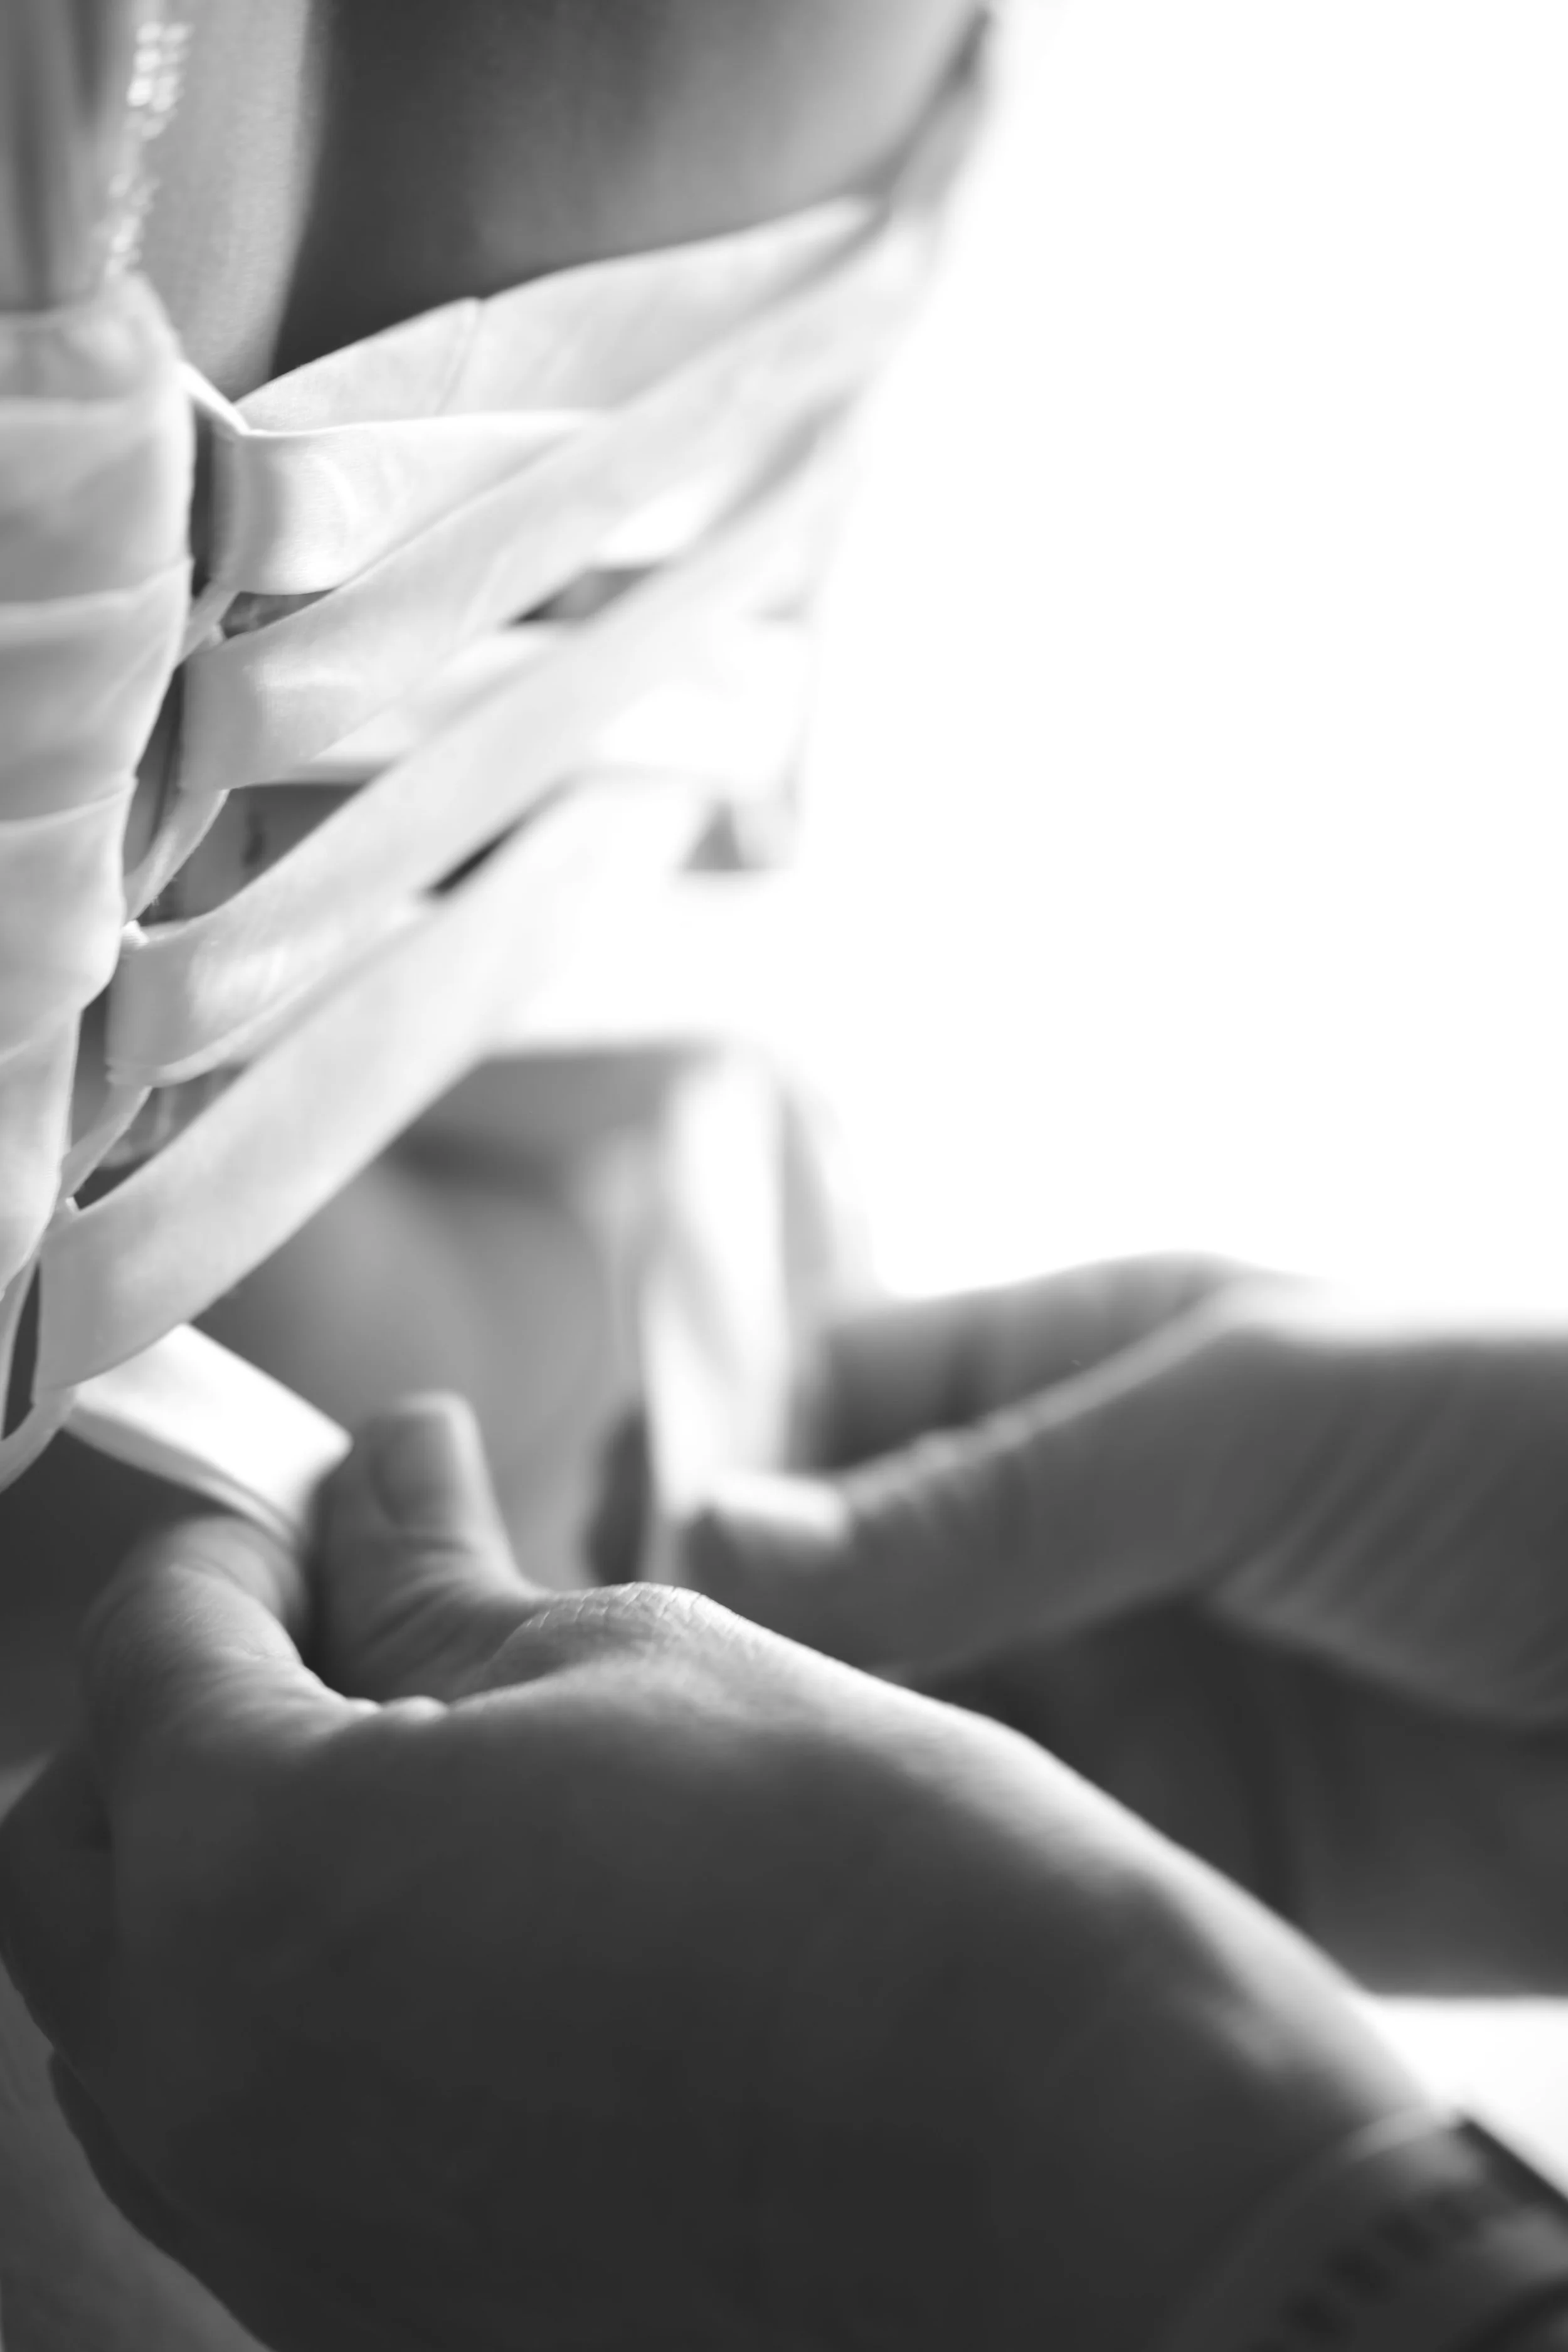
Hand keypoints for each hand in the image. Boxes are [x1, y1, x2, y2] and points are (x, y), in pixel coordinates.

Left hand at [0, 1397, 1421, 2351]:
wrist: (1067, 2188)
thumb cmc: (876, 1893)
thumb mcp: (638, 1661)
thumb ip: (440, 1580)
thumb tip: (377, 1476)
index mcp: (253, 1872)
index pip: (149, 1644)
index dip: (246, 1539)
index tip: (341, 1498)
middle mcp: (210, 2086)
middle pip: (83, 1838)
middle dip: (186, 1700)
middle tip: (348, 1624)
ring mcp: (275, 2233)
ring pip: (141, 2001)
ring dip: (221, 1861)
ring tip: (405, 1775)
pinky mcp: (361, 2317)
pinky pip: (240, 2130)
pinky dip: (287, 2006)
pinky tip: (450, 1939)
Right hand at [678, 1255, 1567, 1989]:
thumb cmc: (1499, 1439)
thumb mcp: (1232, 1419)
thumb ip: (985, 1493)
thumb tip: (715, 1529)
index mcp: (1066, 1378)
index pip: (823, 1414)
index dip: (726, 1480)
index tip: (650, 1573)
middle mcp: (1065, 1533)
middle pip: (841, 1588)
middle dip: (763, 1649)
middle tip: (686, 1723)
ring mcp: (1117, 1688)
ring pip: (906, 1729)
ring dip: (841, 1772)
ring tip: (762, 1824)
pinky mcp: (1175, 1840)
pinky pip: (1015, 1858)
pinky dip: (949, 1881)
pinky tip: (892, 1904)